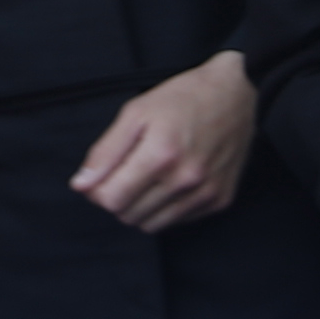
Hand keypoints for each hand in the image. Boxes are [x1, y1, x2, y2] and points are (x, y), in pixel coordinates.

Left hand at [69, 50, 254, 235]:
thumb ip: (105, 152)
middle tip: (127, 172)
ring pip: (152, 225)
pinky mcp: (220, 200)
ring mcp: (206, 193)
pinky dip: (167, 208)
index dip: (99, 190)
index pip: (111, 200)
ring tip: (149, 178)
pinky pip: (178, 221)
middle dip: (119, 198)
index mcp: (160, 154)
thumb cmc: (183, 98)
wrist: (239, 93)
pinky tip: (173, 182)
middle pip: (129, 216)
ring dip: (141, 207)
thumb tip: (81, 186)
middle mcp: (185, 179)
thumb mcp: (136, 112)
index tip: (104, 174)